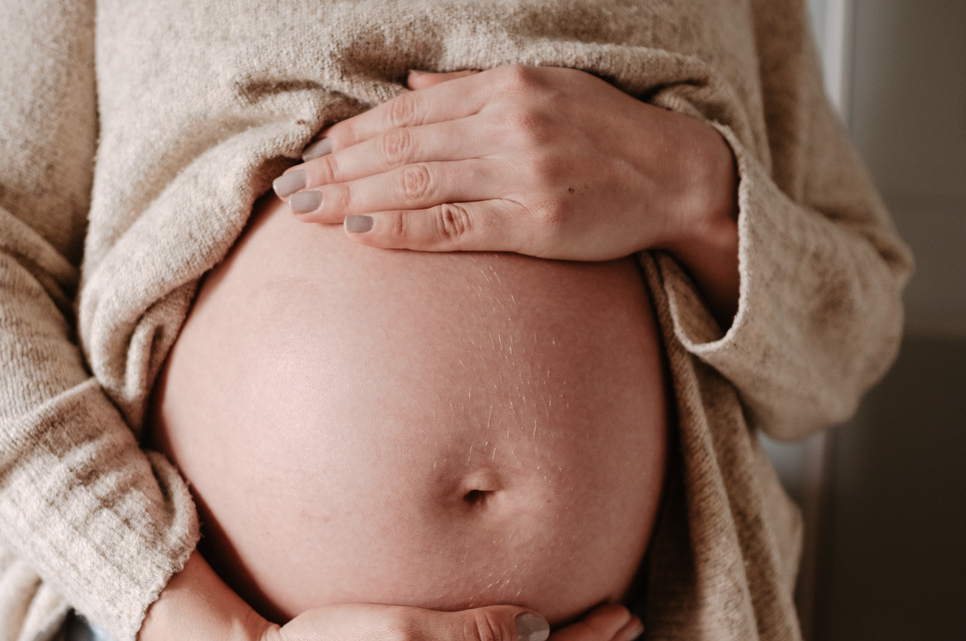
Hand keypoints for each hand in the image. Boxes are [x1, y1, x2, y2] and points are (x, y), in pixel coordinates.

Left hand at [272, 65, 738, 321]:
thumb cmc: (608, 133)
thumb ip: (474, 85)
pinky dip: (399, 228)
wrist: (678, 177)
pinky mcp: (534, 224)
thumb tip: (412, 82)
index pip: (408, 110)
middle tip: (287, 186)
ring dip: (351, 198)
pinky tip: (357, 232)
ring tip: (305, 210)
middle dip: (335, 167)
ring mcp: (520, 174)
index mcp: (506, 86)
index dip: (352, 133)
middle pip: (400, 146)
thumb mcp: (546, 87)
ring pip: (415, 184)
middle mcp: (508, 124)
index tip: (311, 152)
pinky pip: (451, 226)